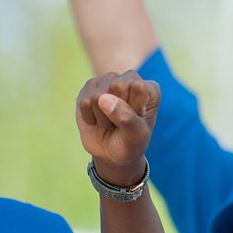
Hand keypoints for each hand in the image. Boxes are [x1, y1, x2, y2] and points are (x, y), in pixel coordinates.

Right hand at [75, 70, 159, 185]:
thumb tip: (103, 98)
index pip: (137, 87)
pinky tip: (97, 119)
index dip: (132, 108)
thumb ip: (126, 117)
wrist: (111, 153)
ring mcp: (108, 80)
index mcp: (149, 89)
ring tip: (110, 122)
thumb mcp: (135, 136)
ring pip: (97, 95)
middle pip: (115, 86)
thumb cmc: (130, 143)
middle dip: (114, 112)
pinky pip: (84, 100)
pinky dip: (89, 116)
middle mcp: (130, 79)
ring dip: (101, 117)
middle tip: (120, 123)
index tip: (135, 121)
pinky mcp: (90, 87)